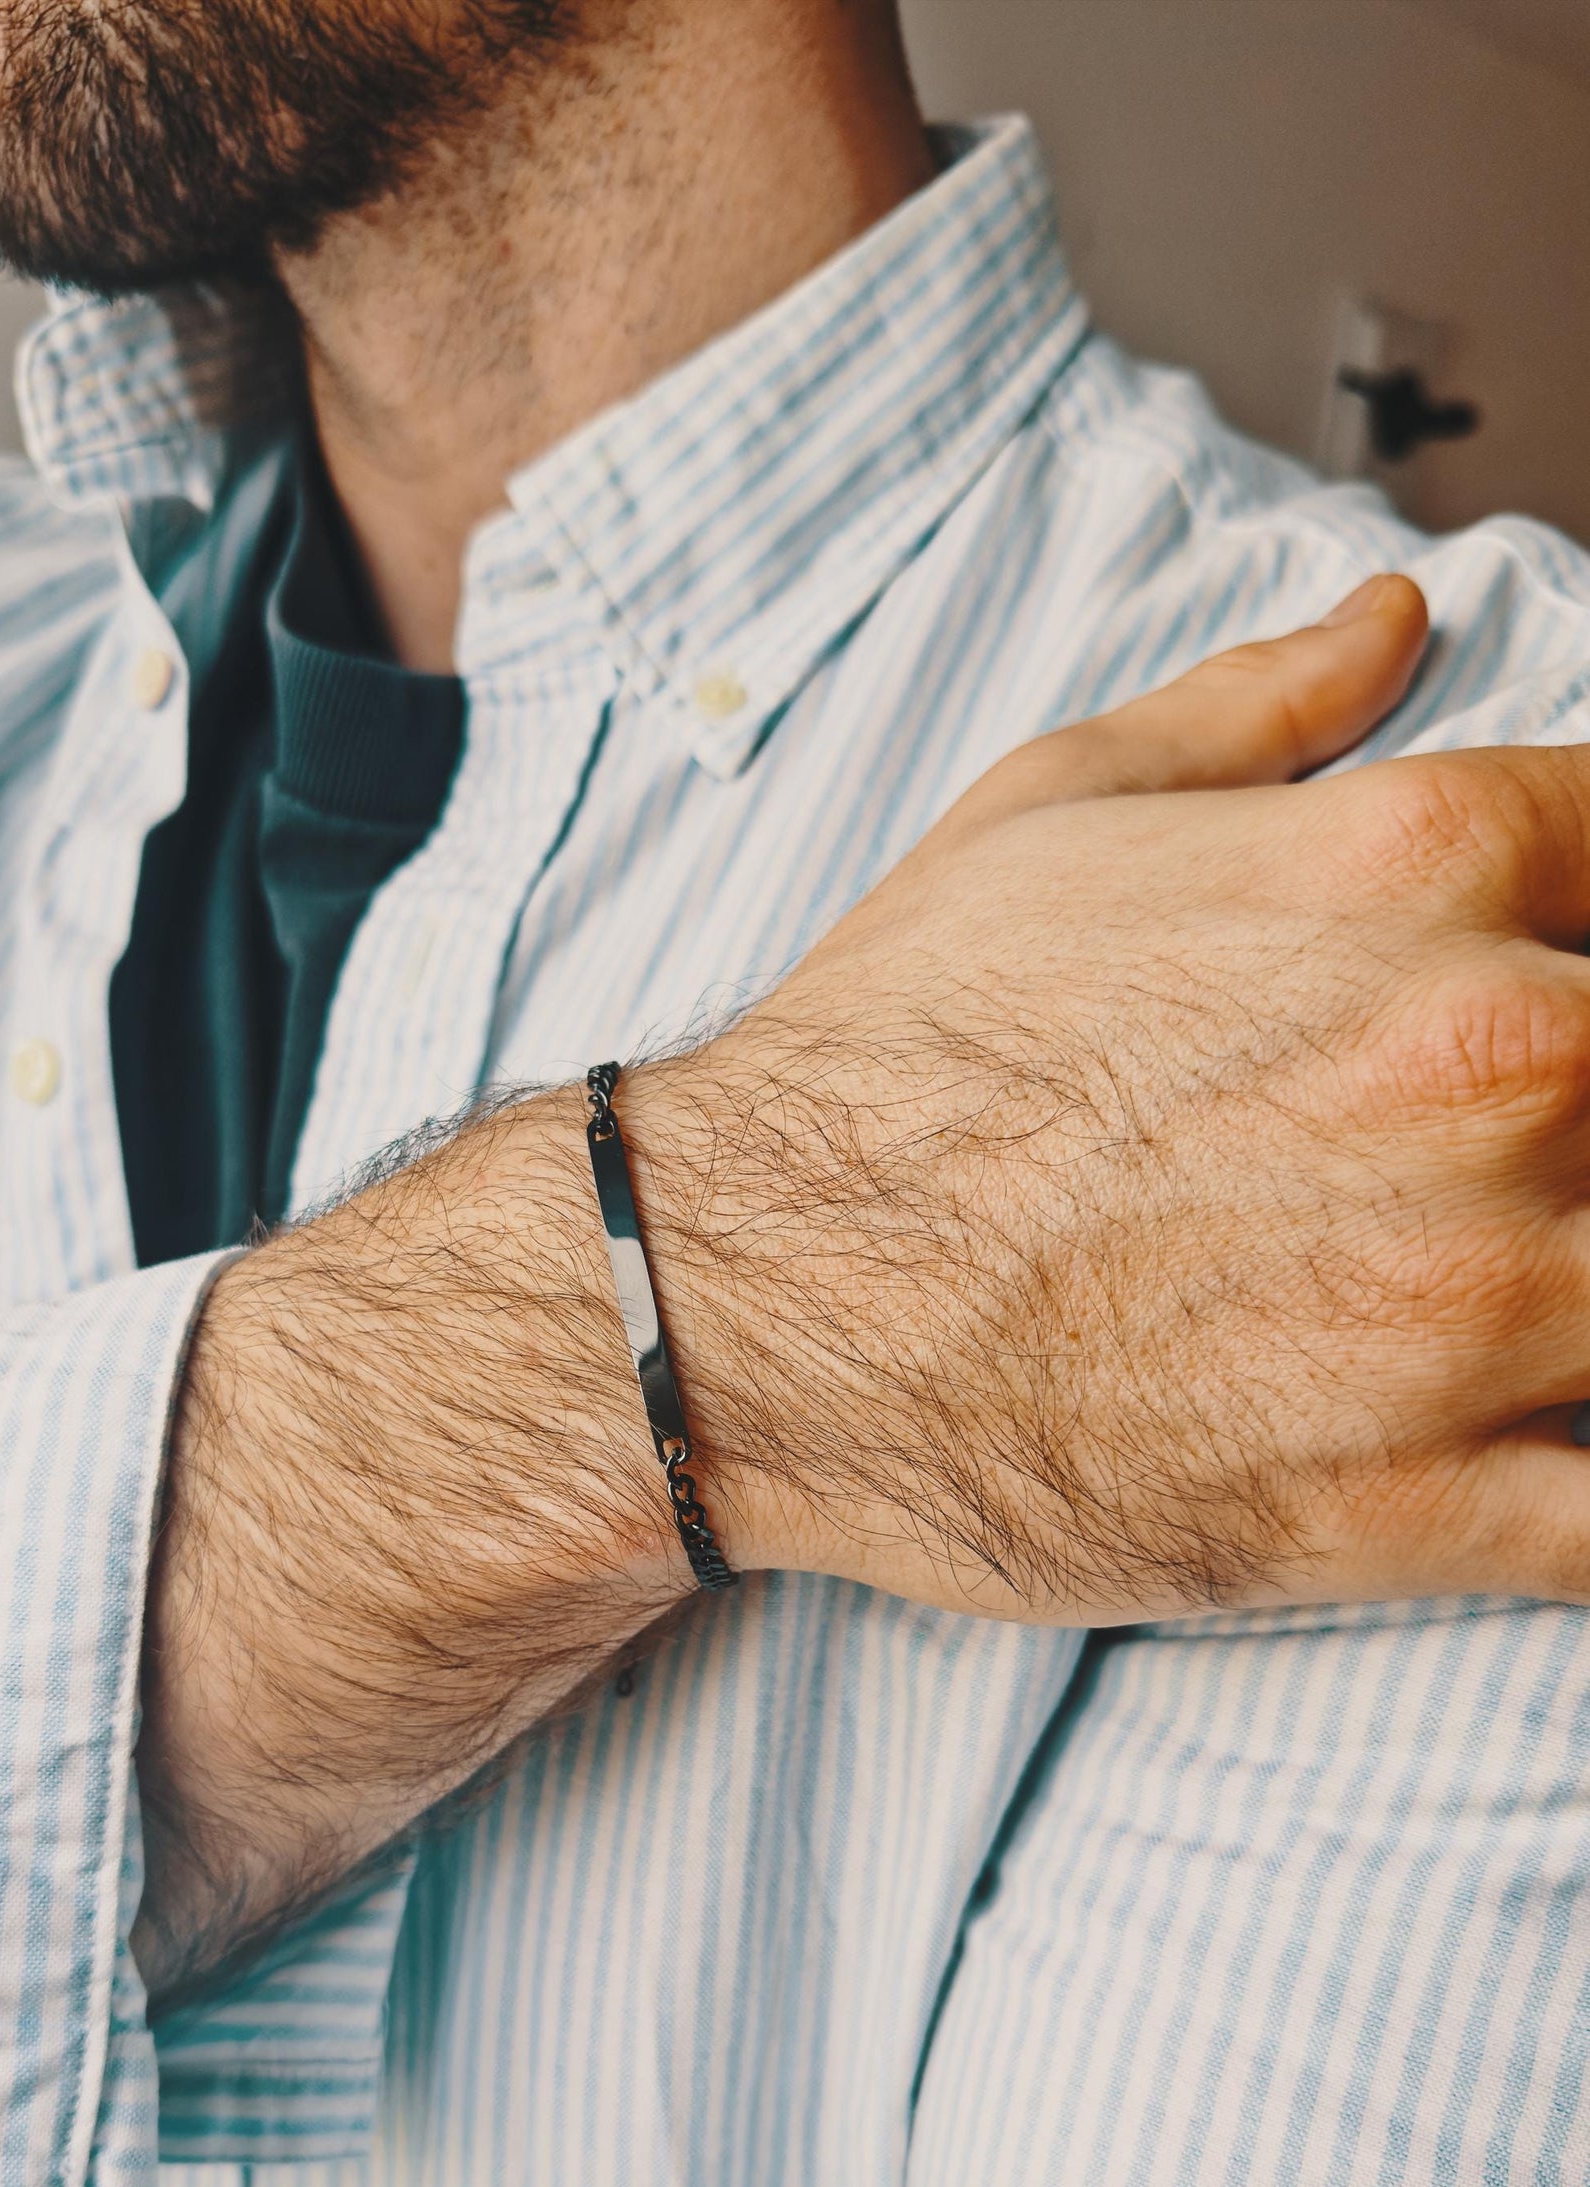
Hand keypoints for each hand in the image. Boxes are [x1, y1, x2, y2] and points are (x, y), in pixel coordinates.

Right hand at [138, 574, 1455, 1991]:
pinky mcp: (1411, 1505)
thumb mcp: (1051, 805)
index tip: (1565, 972)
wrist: (746, 1295)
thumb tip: (1402, 615)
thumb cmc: (892, 1054)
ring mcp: (1466, 1303)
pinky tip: (1546, 1449)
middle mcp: (1487, 1062)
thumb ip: (1266, 702)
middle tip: (1509, 1151)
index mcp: (1417, 865)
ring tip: (1502, 1298)